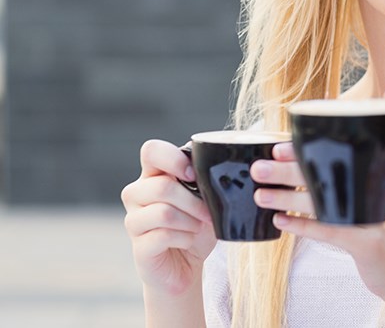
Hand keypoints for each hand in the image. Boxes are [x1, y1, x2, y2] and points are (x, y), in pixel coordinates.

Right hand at [121, 139, 215, 294]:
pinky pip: (163, 236)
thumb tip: (218, 163)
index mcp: (154, 175)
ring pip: (163, 212)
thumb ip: (205, 179)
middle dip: (194, 202)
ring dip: (191, 221)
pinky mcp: (138, 247)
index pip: (151, 150)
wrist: (187, 266)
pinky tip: (187, 241)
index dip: (173, 159)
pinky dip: (185, 238)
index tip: (194, 175)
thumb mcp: (206, 199)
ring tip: (197, 227)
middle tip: (208, 213)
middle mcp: (137, 194)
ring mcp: (134, 221)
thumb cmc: (196, 226)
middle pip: (162, 186)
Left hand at [252, 143, 384, 296]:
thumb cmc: (377, 236)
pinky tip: (281, 222)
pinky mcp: (368, 243)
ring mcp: (369, 216)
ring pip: (322, 202)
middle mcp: (370, 192)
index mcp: (367, 180)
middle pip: (323, 176)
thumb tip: (302, 183)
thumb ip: (338, 194)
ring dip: (289, 197)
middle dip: (288, 170)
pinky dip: (304, 226)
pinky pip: (330, 232)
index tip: (276, 146)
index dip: (303, 152)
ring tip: (261, 195)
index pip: (332, 159)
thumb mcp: (361, 211)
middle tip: (258, 168)